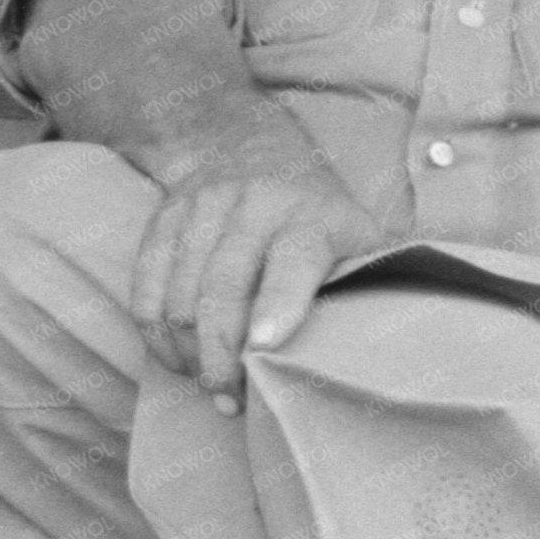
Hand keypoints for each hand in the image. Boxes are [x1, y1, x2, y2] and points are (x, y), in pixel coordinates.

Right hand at [129, 146, 388, 407]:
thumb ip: (370, 280)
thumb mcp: (356, 233)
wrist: (246, 140)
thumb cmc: (315, 213)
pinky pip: (145, 283)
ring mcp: (201, 208)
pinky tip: (173, 357)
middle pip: (223, 288)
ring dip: (187, 350)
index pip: (293, 261)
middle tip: (228, 398)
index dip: (278, 305)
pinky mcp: (164, 217)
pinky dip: (154, 330)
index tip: (263, 346)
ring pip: (180, 293)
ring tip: (205, 383)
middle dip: (220, 354)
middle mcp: (253, 206)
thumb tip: (394, 345)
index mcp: (309, 217)